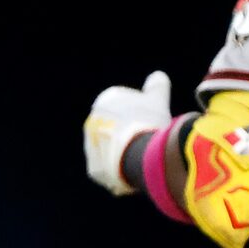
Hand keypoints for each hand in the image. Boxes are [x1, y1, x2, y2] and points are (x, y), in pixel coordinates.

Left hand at [83, 70, 172, 193]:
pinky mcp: (94, 170)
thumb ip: (157, 86)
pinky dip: (122, 171)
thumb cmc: (147, 122)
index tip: (153, 123)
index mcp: (104, 103)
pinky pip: (111, 170)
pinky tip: (137, 171)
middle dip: (133, 135)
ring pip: (113, 151)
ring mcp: (90, 148)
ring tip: (145, 158)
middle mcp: (91, 123)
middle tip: (151, 141)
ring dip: (127, 153)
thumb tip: (158, 76)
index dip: (143, 116)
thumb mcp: (157, 99)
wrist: (135, 153)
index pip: (127, 108)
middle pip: (119, 130)